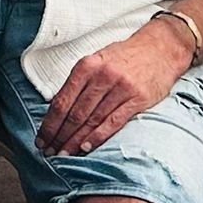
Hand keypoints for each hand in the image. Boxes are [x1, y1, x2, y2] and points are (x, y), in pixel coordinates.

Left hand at [37, 17, 190, 156]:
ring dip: (75, 140)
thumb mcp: (96, 61)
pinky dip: (98, 136)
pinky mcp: (138, 99)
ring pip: (92, 120)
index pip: (62, 101)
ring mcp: (121, 88)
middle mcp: (102, 76)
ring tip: (63, 154)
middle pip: (75, 113)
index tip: (41, 138)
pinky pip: (113, 122)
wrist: (161, 49)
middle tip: (48, 151)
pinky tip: (85, 147)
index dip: (49, 124)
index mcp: (87, 66)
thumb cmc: (124, 57)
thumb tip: (57, 109)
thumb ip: (78, 82)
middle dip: (59, 136)